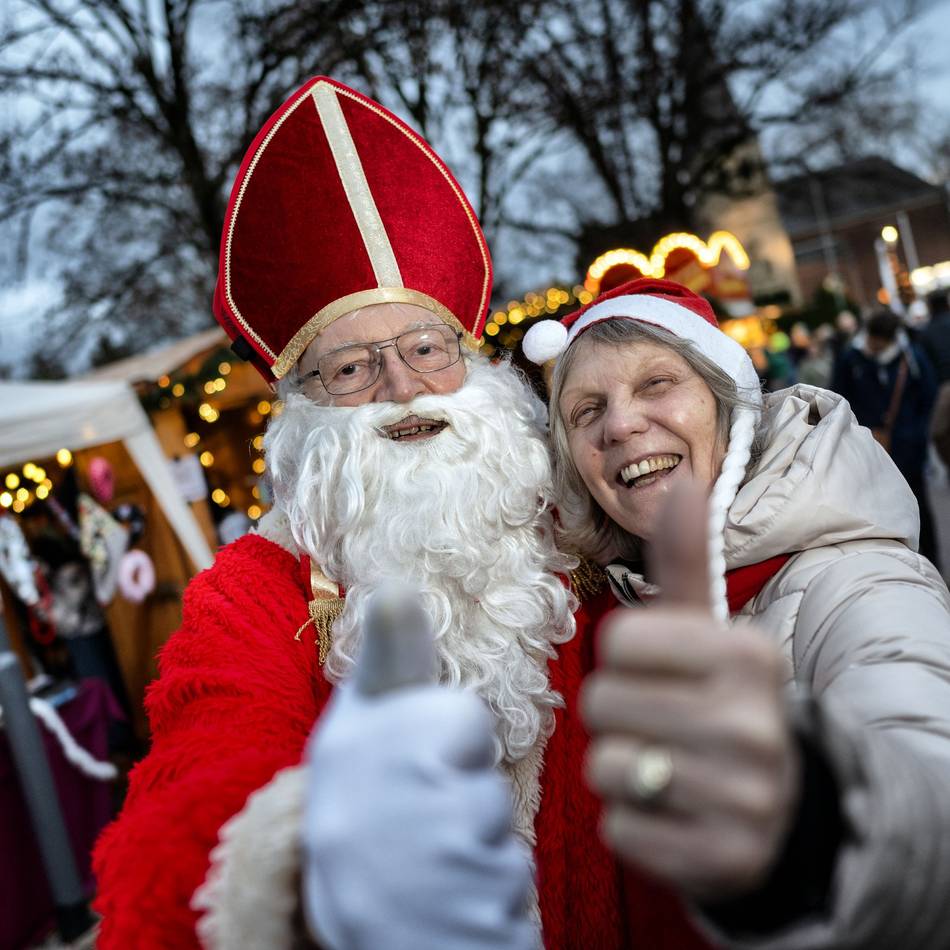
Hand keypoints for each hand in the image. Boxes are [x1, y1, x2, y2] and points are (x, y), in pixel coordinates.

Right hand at [302, 588, 534, 949]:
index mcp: (352, 749)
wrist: (362, 935)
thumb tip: (397, 584)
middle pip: (488, 776)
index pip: (462, 720)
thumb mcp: (361, 731)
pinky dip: (492, 902)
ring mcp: (424, 870)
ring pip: (500, 832)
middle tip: (419, 825)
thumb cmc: (365, 814)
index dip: (451, 745)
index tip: (413, 769)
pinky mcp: (465, 922)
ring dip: (481, 852)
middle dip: (467, 797)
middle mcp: (380, 805)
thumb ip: (390, 661)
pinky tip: (448, 908)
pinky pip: (512, 888)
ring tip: (429, 870)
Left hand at [582, 486, 799, 900]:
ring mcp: (745, 799)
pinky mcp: (724, 861)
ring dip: (623, 768)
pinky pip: (622, 829)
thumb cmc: (723, 699)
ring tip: (668, 766)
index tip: (659, 669)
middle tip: (661, 723)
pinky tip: (675, 811)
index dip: (625, 657)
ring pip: (607, 768)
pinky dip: (635, 821)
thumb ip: (687, 558)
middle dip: (618, 712)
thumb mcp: (710, 628)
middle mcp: (755, 726)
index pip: (619, 638)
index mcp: (749, 655)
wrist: (785, 806)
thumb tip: (680, 478)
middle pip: (602, 703)